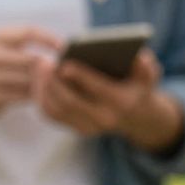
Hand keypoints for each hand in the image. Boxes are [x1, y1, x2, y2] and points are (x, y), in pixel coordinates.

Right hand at [0, 27, 60, 116]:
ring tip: (60, 84)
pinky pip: (21, 96)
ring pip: (28, 80)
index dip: (49, 39)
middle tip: (66, 71)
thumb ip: (26, 46)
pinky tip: (45, 96)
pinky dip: (36, 96)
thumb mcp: (3, 48)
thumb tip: (63, 48)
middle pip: (30, 59)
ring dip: (45, 83)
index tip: (66, 48)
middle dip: (51, 66)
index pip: (28, 32)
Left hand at [32, 47, 173, 142]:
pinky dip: (40, 96)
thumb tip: (139, 57)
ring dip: (43, 88)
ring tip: (37, 66)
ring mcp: (87, 127)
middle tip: (43, 62)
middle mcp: (103, 119)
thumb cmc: (137, 85)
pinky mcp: (74, 127)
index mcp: (121, 103)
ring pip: (56, 109)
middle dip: (54, 82)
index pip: (99, 89)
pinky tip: (36, 78)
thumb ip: (145, 65)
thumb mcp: (148, 74)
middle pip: (70, 102)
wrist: (134, 114)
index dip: (81, 76)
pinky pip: (50, 114)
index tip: (65, 62)